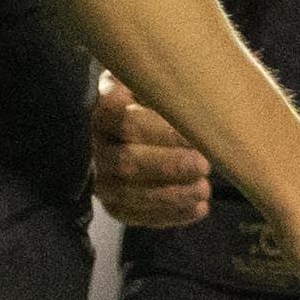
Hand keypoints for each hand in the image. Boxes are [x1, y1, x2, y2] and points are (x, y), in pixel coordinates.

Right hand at [89, 79, 211, 228]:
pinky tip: (198, 209)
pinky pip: (137, 216)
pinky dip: (170, 215)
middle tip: (203, 166)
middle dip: (169, 167)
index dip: (162, 132)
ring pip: (131, 194)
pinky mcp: (112, 205)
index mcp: (103, 110)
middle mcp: (95, 147)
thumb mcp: (147, 83)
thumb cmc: (142, 99)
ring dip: (172, 196)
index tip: (193, 136)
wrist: (120, 126)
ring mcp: (101, 179)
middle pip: (128, 162)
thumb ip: (161, 88)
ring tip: (204, 190)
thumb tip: (192, 99)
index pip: (128, 122)